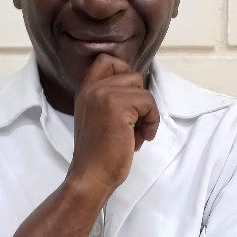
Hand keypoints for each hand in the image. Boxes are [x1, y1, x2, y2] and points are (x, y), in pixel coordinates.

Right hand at [67, 54, 159, 199]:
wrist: (90, 176)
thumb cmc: (97, 155)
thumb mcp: (96, 119)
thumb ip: (108, 102)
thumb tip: (137, 94)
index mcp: (85, 91)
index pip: (106, 60)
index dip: (124, 73)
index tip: (129, 98)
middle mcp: (92, 89)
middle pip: (132, 76)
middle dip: (139, 101)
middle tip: (134, 125)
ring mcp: (104, 95)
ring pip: (142, 90)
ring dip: (147, 113)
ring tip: (137, 135)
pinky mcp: (119, 107)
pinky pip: (149, 103)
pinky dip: (152, 122)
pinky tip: (142, 139)